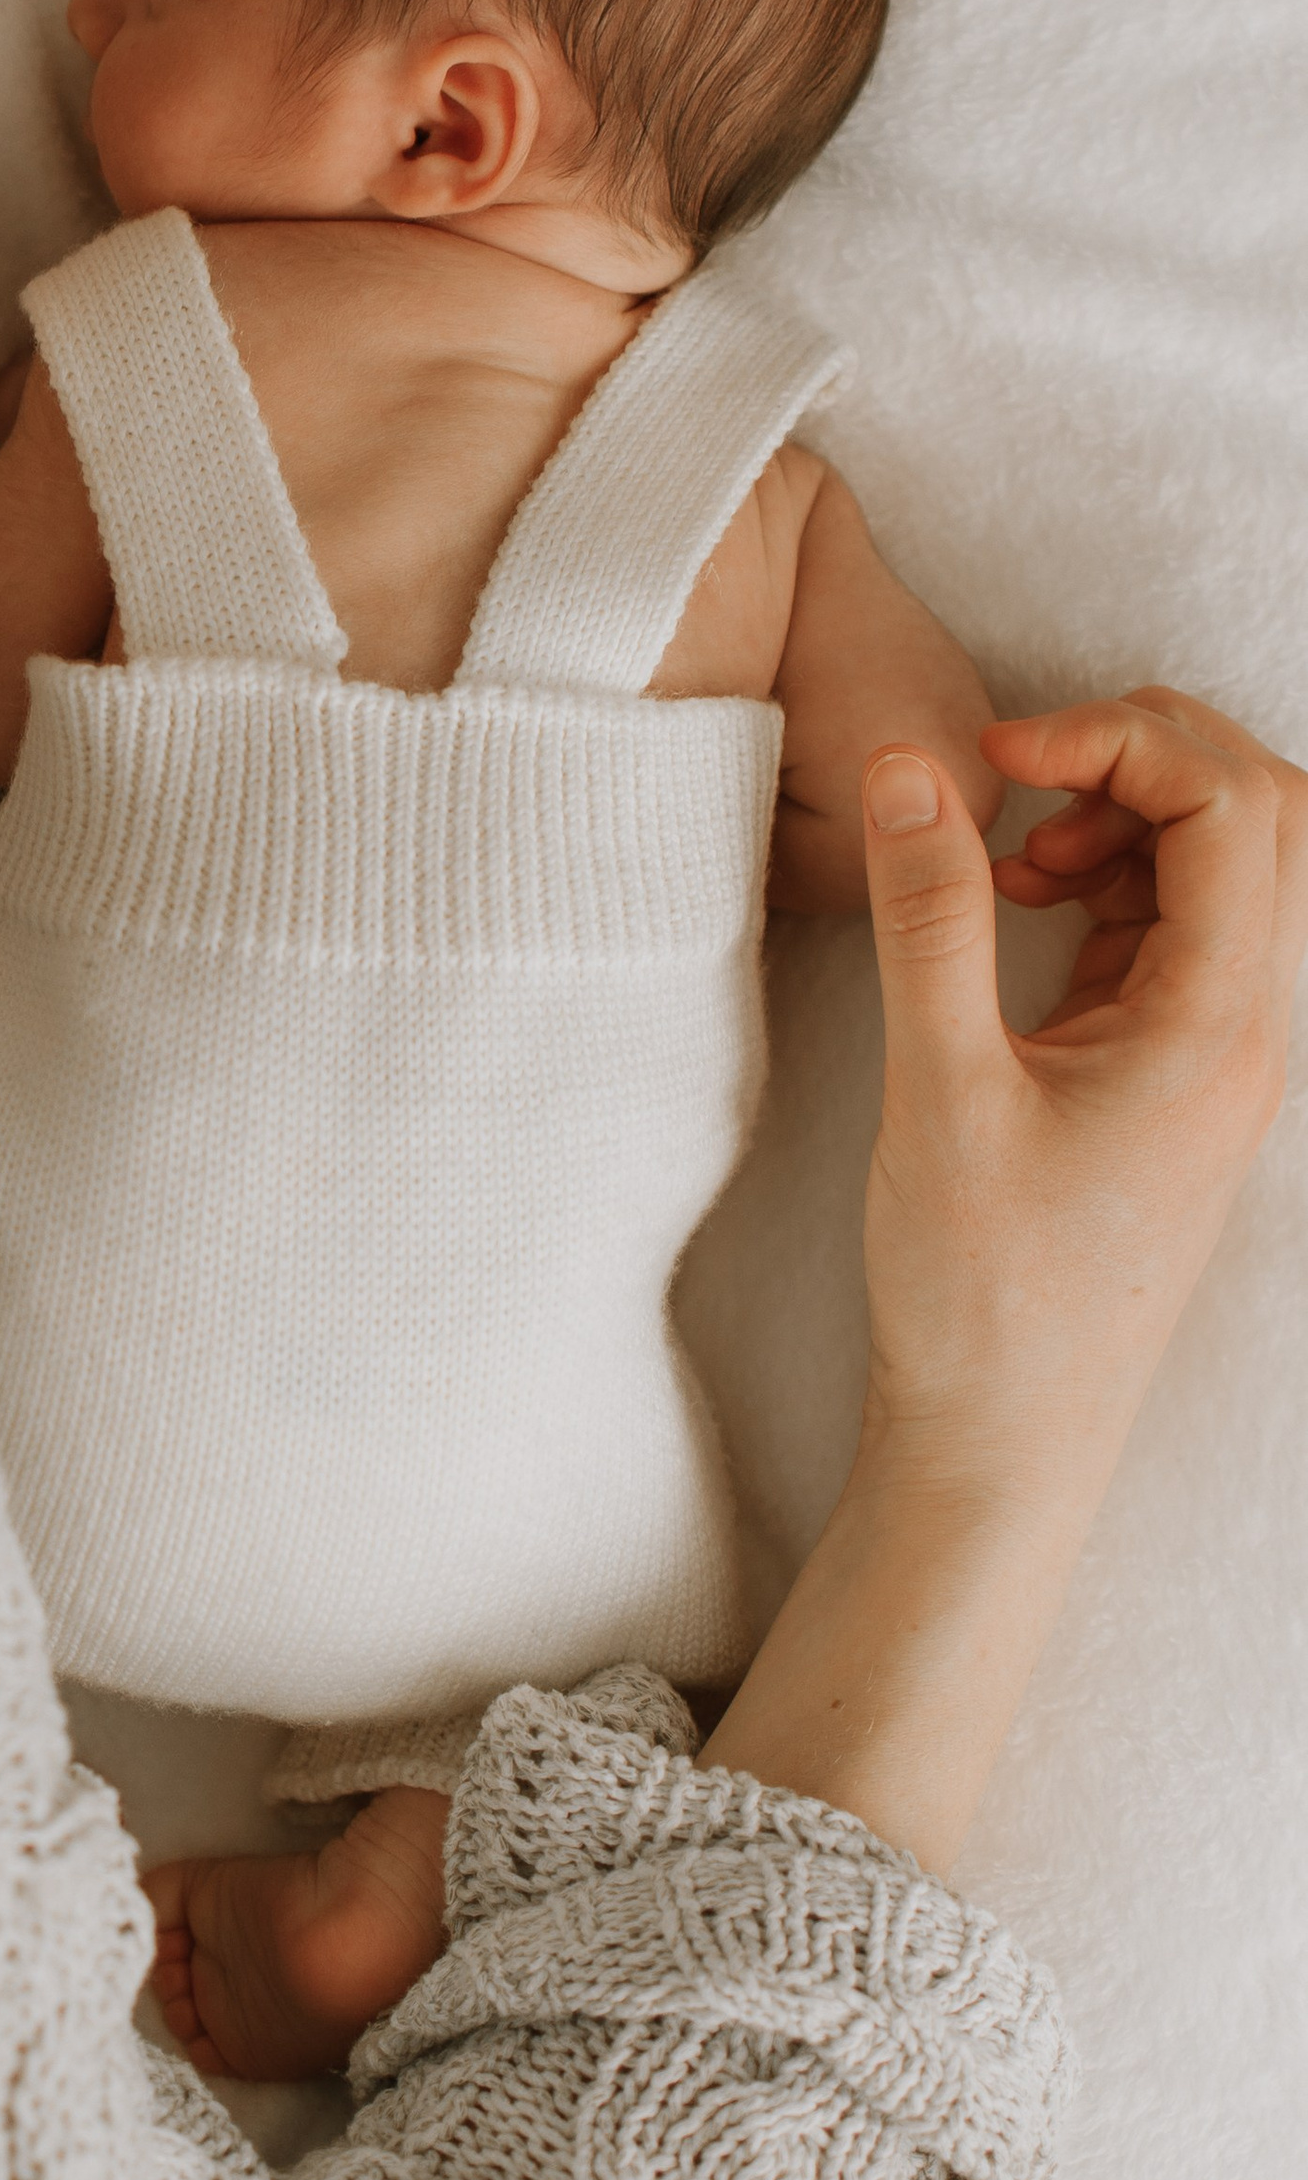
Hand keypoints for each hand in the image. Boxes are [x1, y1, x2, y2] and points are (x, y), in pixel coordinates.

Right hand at [706, 686, 1303, 1867]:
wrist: (1003, 1440)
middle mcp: (1246, 1030)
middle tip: (1018, 767)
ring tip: (1007, 852)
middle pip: (1263, 816)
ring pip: (1226, 867)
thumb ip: (930, 919)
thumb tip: (917, 766)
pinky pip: (1176, 928)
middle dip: (1143, 753)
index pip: (1235, 807)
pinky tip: (1016, 903)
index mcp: (1220, 1028)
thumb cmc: (982, 1293)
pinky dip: (1108, 879)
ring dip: (1126, 815)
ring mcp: (1216, 1051)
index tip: (998, 754)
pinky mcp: (1170, 1072)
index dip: (1122, 739)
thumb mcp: (937, 1091)